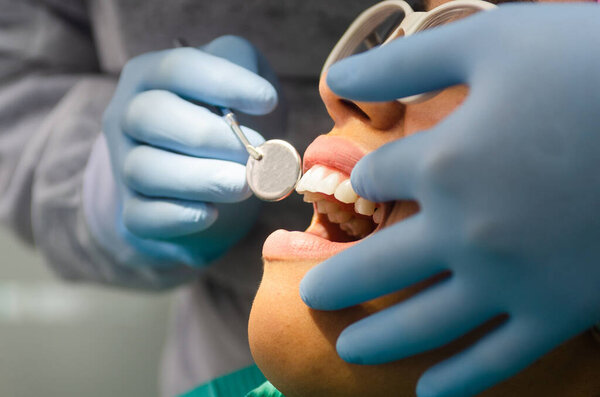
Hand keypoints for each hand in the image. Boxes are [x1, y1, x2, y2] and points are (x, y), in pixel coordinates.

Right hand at [95, 35, 278, 265]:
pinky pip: (141, 216)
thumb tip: (259, 98)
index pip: (178, 69)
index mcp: (152, 75)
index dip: (223, 83)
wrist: (211, 171)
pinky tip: (211, 213)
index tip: (268, 101)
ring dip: (199, 178)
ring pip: (144, 169)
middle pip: (151, 116)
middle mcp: (127, 115)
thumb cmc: (228, 116)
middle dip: (207, 136)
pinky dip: (177, 216)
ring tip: (244, 185)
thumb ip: (246, 70)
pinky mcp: (132, 208)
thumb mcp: (238, 78)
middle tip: (252, 153)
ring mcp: (124, 164)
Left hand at [300, 4, 599, 396]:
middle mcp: (463, 233)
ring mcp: (511, 281)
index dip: (373, 175)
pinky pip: (500, 358)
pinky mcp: (561, 312)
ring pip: (421, 325)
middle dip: (339, 283)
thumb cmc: (590, 62)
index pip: (379, 178)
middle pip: (375, 269)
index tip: (377, 177)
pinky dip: (461, 380)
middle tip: (312, 298)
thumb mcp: (490, 40)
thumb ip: (406, 63)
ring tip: (348, 351)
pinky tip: (430, 393)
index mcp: (442, 165)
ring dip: (378, 341)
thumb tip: (340, 80)